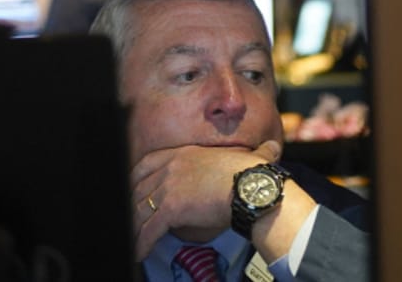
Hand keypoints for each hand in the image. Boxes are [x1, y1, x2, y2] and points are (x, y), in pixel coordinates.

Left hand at [130, 140, 280, 260]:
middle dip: (131, 204)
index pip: (148, 163)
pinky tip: (138, 251)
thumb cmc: (254, 175)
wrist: (252, 188)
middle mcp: (172, 167)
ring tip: (130, 239)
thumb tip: (273, 149)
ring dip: (133, 227)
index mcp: (185, 154)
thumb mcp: (250, 158)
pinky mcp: (170, 207)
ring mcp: (169, 186)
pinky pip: (148, 229)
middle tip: (128, 217)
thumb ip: (257, 153)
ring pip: (140, 209)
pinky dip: (141, 242)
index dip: (135, 177)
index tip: (131, 187)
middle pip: (140, 188)